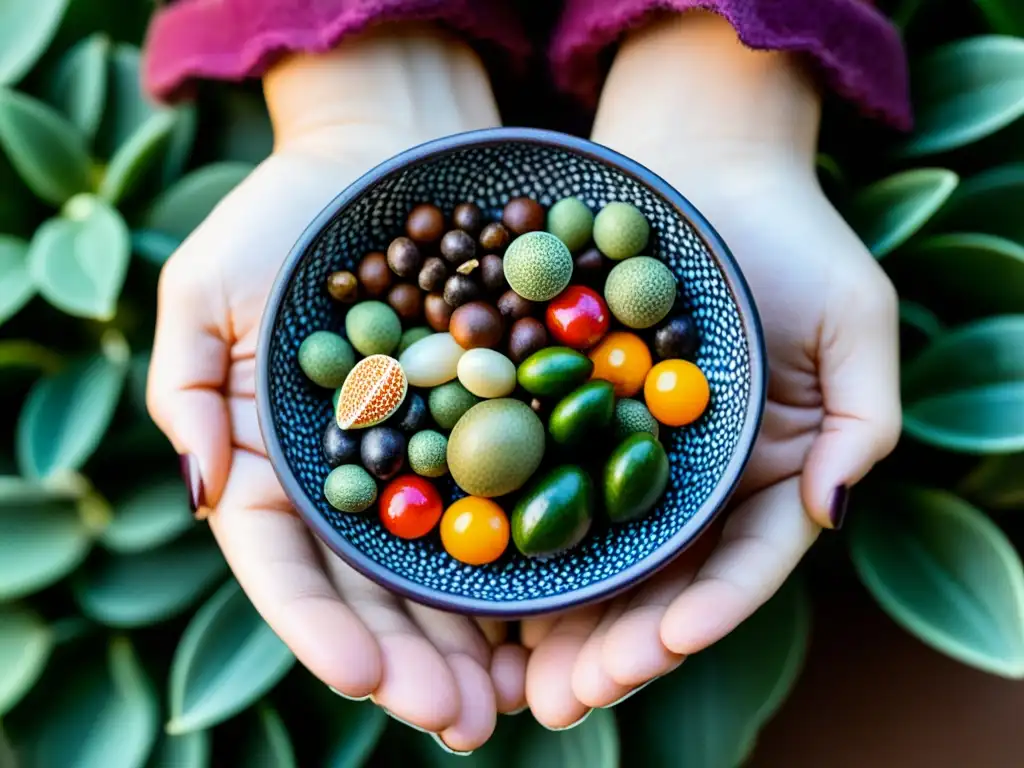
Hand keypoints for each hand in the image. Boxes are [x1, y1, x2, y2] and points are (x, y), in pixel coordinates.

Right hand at [146, 25, 525, 750]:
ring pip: (449, 565)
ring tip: (518, 698)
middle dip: (413, 661)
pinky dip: (529, 557)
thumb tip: (205, 492)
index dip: (320, 627)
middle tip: (461, 722)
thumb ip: (192, 392)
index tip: (362, 679)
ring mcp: (427, 459)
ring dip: (479, 638)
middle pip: (377, 589)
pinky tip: (561, 612)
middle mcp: (356, 481)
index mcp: (277, 464)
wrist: (389, 155)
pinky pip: (512, 497)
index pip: (287, 567)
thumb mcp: (208, 290)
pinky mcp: (492, 424)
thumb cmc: (286, 215)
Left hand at [522, 13, 901, 727]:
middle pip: (654, 581)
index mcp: (763, 474)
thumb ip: (861, 420)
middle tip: (571, 697)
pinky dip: (509, 534)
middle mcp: (688, 481)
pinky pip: (534, 481)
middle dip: (615, 644)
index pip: (741, 563)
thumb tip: (832, 514)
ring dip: (554, 620)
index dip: (710, 608)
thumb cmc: (790, 239)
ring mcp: (621, 455)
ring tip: (517, 677)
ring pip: (589, 553)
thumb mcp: (854, 321)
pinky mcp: (562, 417)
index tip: (669, 641)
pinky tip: (473, 582)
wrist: (697, 169)